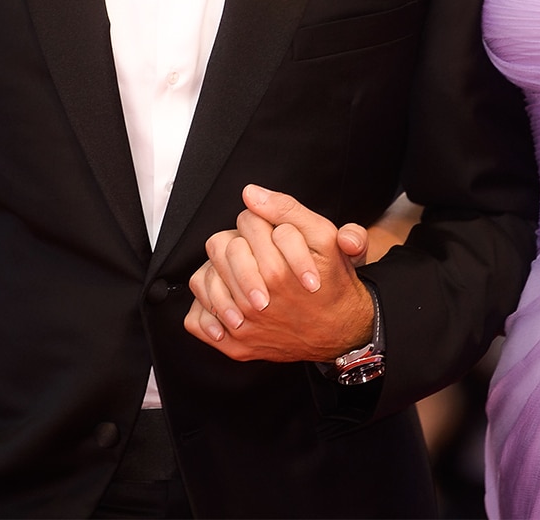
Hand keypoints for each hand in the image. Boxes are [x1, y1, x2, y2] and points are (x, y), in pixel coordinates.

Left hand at [184, 184, 374, 362]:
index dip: (260, 220)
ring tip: (245, 270)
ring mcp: (243, 325)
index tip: (274, 232)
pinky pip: (198, 318)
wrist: (341, 329)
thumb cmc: (332, 281)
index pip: (246, 222)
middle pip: (221, 246)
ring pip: (206, 277)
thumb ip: (287, 209)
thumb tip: (250, 193)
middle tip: (261, 250)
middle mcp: (256, 301)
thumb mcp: (324, 236)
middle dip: (240, 242)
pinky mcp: (235, 345)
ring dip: (222, 269)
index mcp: (277, 271)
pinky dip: (207, 305)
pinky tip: (229, 298)